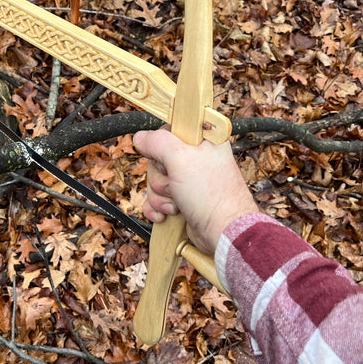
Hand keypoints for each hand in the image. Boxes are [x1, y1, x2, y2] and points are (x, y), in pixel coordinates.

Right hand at [133, 128, 257, 254]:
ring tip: (178, 203)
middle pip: (157, 158)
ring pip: (155, 180)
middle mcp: (196, 157)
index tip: (168, 158)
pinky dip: (158, 207)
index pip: (169, 130)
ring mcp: (188, 180)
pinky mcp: (182, 199)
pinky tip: (168, 214)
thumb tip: (140, 138)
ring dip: (160, 196)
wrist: (222, 232)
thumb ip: (157, 142)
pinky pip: (156, 198)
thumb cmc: (210, 194)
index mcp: (202, 140)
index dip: (162, 145)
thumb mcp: (181, 158)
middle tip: (176, 184)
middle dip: (161, 177)